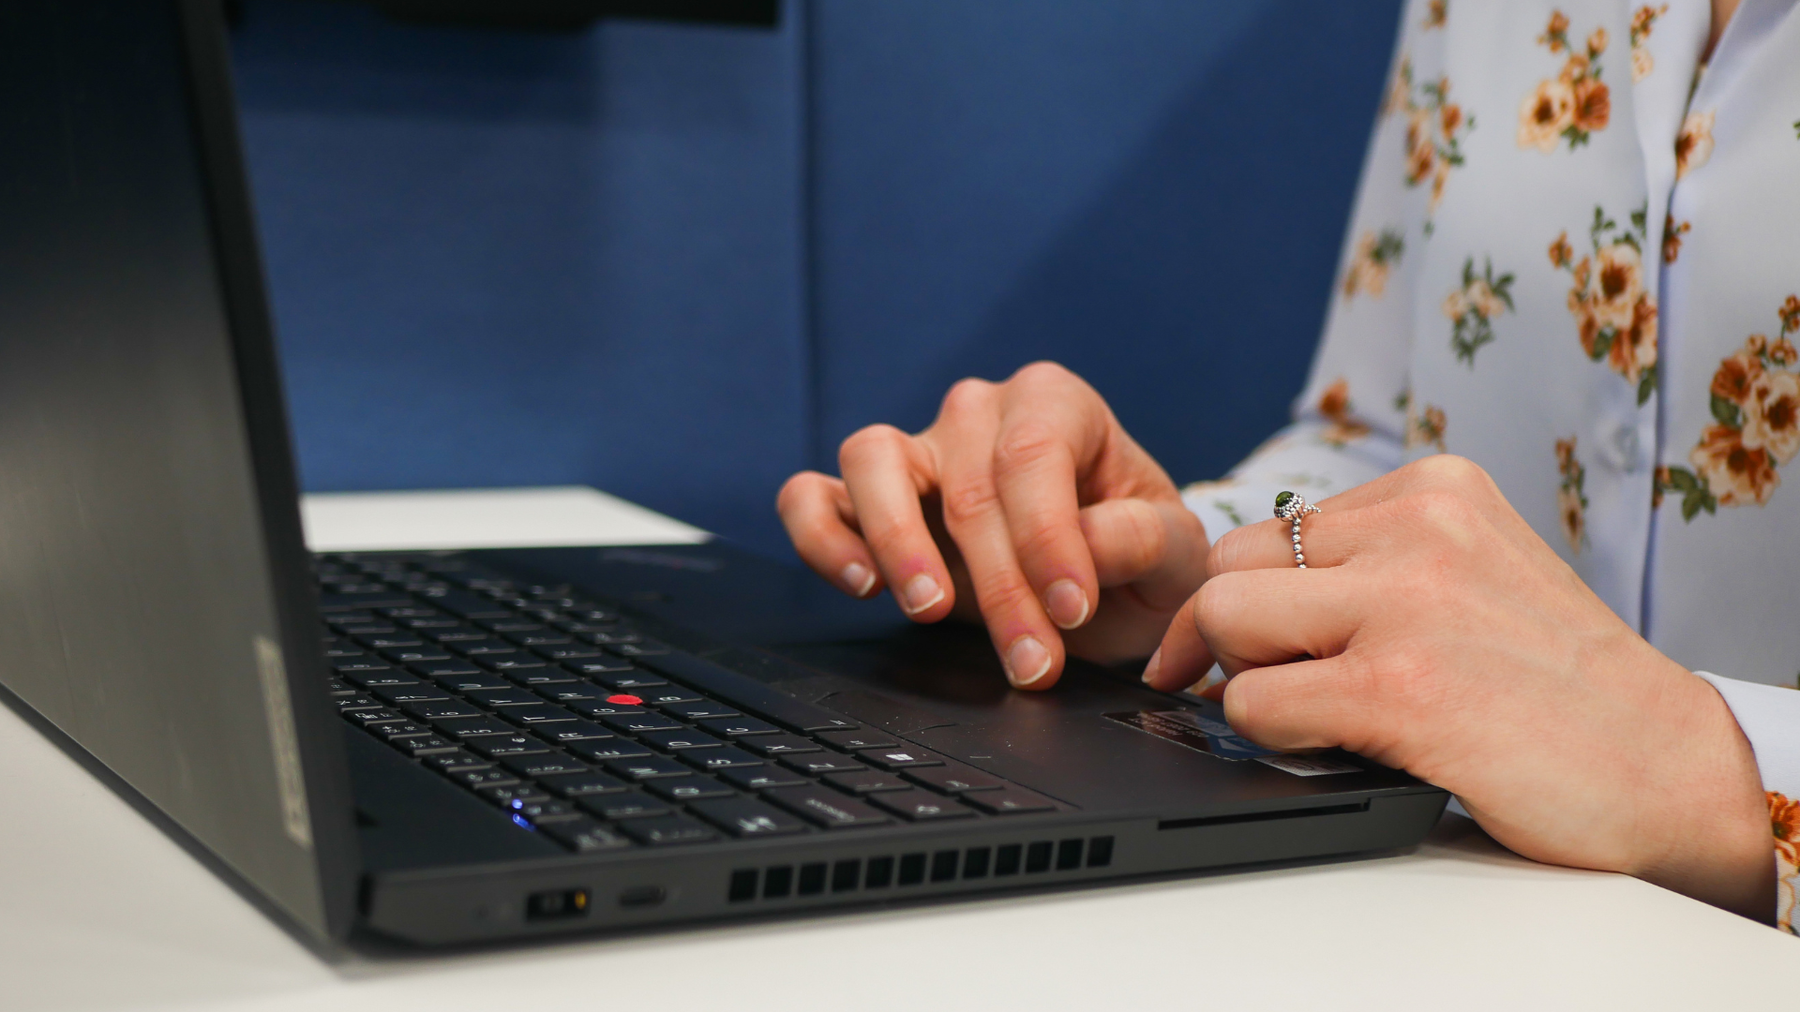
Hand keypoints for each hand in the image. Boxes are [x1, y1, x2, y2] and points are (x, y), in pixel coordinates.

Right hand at [777, 362, 1208, 687]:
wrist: (1101, 587)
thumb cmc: (1136, 556)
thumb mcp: (1174, 553)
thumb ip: (1142, 539)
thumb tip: (1086, 547)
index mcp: (1056, 403)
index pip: (1035, 454)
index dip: (1049, 536)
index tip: (1072, 609)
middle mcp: (978, 411)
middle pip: (968, 486)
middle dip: (1001, 586)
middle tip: (1032, 662)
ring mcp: (915, 449)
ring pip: (872, 459)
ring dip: (897, 540)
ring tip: (930, 609)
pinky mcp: (863, 498)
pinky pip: (812, 496)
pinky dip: (821, 535)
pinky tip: (860, 584)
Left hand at [1145, 454, 1773, 917]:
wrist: (1665, 768)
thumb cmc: (1560, 687)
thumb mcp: (1471, 575)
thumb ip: (1371, 568)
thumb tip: (1236, 606)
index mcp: (1434, 490)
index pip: (1270, 528)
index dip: (1247, 598)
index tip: (1245, 647)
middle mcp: (1419, 529)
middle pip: (1230, 565)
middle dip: (1229, 636)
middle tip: (1270, 685)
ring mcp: (1406, 604)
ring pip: (1223, 618)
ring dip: (1244, 678)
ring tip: (1312, 712)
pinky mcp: (1397, 688)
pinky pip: (1254, 700)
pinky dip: (1267, 733)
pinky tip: (1329, 744)